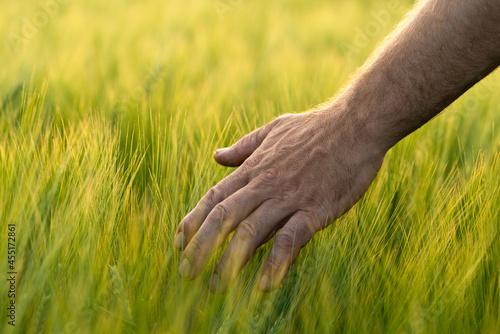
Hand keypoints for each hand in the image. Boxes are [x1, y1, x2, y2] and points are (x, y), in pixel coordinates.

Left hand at [173, 108, 384, 292]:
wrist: (356, 125)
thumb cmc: (315, 128)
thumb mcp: (274, 130)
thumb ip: (244, 146)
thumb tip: (216, 155)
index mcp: (254, 168)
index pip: (214, 198)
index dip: (193, 221)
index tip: (179, 242)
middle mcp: (265, 185)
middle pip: (223, 217)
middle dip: (200, 246)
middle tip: (186, 271)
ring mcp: (289, 198)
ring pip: (250, 232)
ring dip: (229, 261)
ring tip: (215, 285)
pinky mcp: (315, 210)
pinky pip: (290, 240)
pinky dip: (275, 263)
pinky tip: (264, 284)